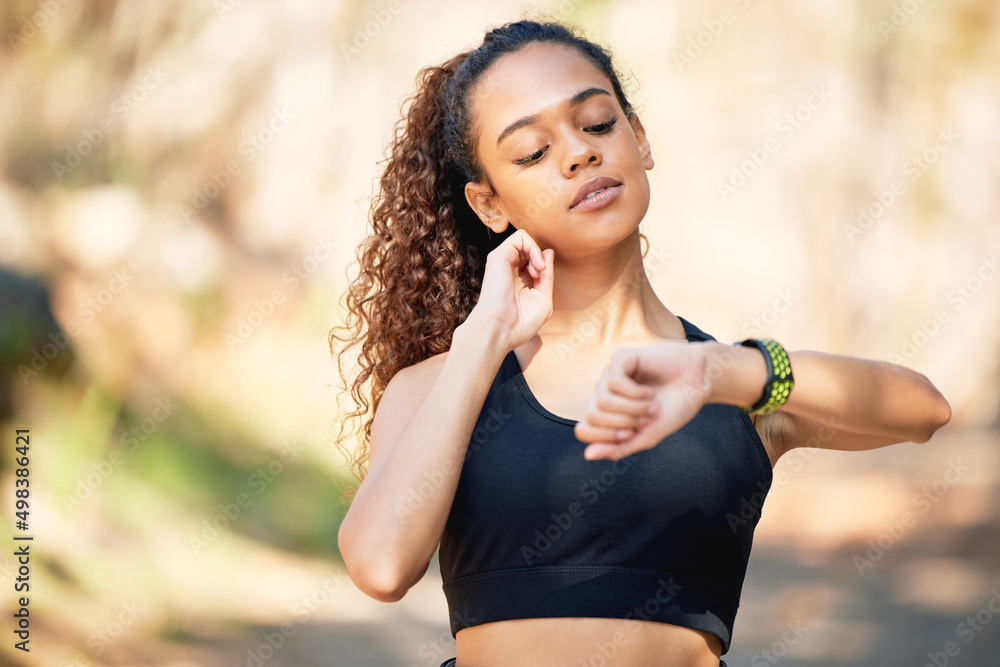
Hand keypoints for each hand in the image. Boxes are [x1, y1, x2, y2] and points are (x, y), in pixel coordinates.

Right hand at [465, 229, 554, 351]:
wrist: (501, 328)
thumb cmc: (521, 322)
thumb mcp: (543, 298)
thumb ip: (547, 275)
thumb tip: (548, 251)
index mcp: (517, 281)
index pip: (534, 263)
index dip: (544, 268)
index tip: (544, 281)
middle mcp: (508, 270)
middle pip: (529, 251)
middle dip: (541, 260)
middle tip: (540, 276)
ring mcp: (503, 261)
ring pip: (525, 240)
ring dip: (537, 253)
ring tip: (538, 271)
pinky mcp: (499, 255)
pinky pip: (520, 236)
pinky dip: (534, 247)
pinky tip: (536, 266)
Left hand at [573, 342, 711, 460]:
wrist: (701, 382)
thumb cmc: (675, 407)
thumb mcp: (648, 435)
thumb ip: (619, 447)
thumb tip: (587, 455)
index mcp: (607, 412)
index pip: (583, 430)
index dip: (606, 438)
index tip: (632, 433)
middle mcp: (604, 391)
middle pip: (592, 416)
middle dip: (622, 423)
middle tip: (646, 418)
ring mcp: (610, 374)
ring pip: (603, 401)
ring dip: (633, 409)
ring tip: (652, 405)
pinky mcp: (620, 358)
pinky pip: (614, 382)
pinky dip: (636, 394)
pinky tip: (650, 392)